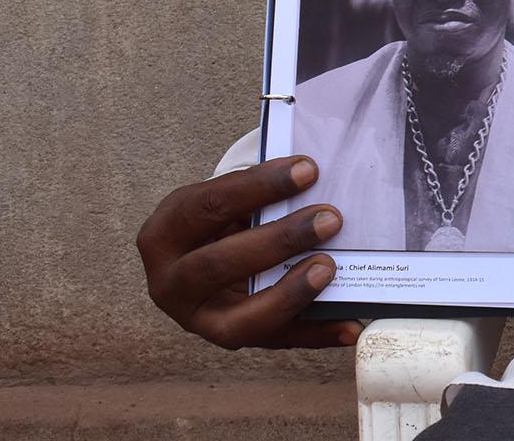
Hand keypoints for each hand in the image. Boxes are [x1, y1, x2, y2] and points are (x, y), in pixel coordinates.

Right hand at [136, 156, 361, 349]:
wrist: (199, 257)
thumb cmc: (220, 220)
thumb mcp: (222, 201)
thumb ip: (257, 195)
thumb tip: (314, 179)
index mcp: (164, 234)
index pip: (209, 206)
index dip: (259, 187)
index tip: (308, 170)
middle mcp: (169, 283)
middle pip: (218, 265)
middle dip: (278, 241)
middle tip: (330, 219)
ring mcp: (198, 320)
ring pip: (239, 321)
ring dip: (290, 295)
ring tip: (329, 268)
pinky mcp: (231, 341)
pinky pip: (276, 342)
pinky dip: (315, 334)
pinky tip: (349, 325)